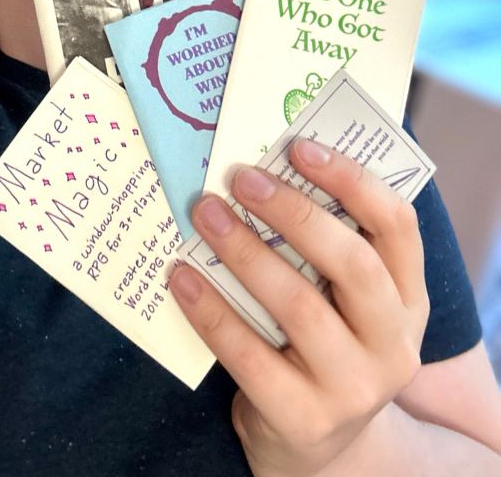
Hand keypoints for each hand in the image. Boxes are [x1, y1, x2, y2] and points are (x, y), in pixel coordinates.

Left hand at [169, 139, 429, 476]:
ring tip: (205, 214)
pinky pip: (249, 355)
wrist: (316, 441)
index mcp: (408, 296)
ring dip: (245, 252)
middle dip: (293, 213)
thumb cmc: (322, 341)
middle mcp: (393, 342)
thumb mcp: (344, 299)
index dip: (351, 180)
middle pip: (353, 263)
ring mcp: (354, 386)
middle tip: (240, 178)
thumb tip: (261, 166)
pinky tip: (181, 276)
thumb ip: (323, 243)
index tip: (299, 147)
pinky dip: (210, 310)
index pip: (397, 225)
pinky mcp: (304, 418)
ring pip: (300, 307)